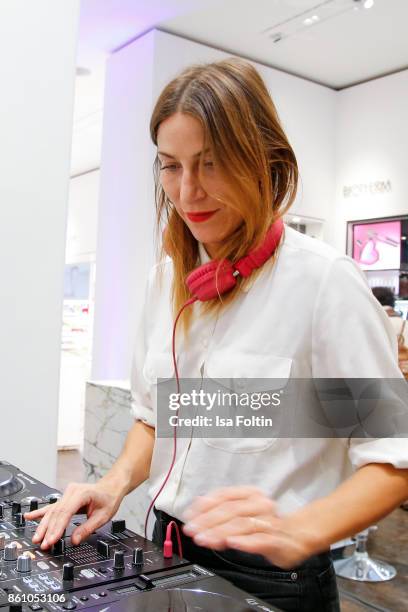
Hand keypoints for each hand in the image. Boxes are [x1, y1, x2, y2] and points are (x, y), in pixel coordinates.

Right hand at [24, 481, 121, 549]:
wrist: (110, 487)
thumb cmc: (108, 499)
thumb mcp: (102, 516)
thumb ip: (87, 528)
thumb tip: (74, 540)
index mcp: (81, 494)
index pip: (65, 513)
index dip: (57, 528)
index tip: (51, 540)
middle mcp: (72, 492)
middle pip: (56, 513)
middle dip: (48, 530)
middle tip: (43, 544)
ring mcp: (67, 494)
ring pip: (52, 511)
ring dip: (43, 525)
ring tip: (36, 538)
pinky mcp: (65, 498)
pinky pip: (51, 506)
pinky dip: (40, 513)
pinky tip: (29, 517)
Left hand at [182, 486, 314, 568]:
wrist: (296, 535)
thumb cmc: (265, 523)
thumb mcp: (243, 512)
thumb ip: (222, 511)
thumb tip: (197, 511)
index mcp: (251, 493)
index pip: (224, 495)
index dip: (205, 504)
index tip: (189, 515)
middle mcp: (260, 504)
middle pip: (231, 510)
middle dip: (208, 520)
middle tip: (192, 530)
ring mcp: (269, 522)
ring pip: (241, 525)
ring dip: (219, 532)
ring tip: (204, 539)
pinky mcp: (277, 541)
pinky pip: (259, 540)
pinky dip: (244, 542)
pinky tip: (231, 544)